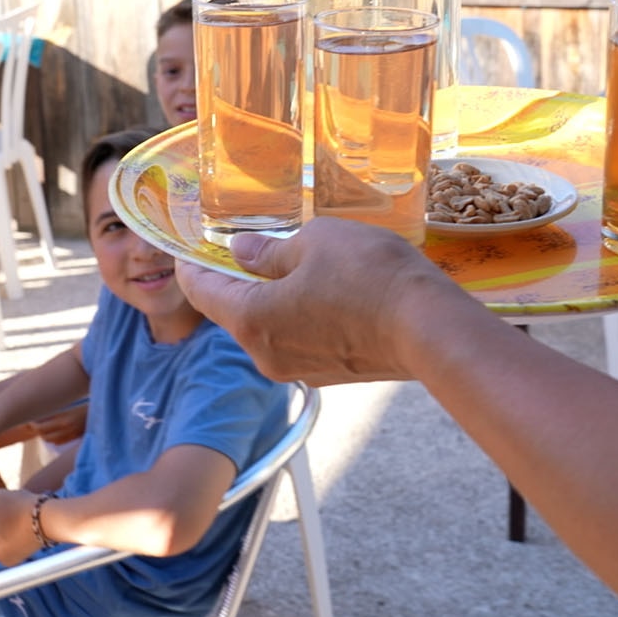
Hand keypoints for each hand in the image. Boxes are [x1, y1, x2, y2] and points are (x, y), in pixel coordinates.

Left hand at [29, 406, 86, 445]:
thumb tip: (39, 417)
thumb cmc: (82, 406)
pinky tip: (54, 432)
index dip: (33, 425)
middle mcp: (65, 429)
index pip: (41, 427)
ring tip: (44, 428)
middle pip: (44, 435)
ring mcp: (70, 435)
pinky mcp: (73, 438)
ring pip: (50, 440)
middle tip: (34, 424)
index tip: (29, 421)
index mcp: (62, 419)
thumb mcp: (67, 407)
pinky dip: (53, 439)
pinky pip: (58, 442)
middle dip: (38, 431)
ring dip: (45, 435)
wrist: (99, 413)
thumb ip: (54, 413)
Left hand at [176, 218, 476, 386]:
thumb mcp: (314, 242)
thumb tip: (242, 251)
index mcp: (251, 320)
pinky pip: (299, 339)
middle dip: (234, 280)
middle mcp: (265, 354)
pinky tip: (323, 291)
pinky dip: (299, 315)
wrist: (431, 329)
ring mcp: (298, 370)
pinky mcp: (330, 374)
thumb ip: (269, 250)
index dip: (191, 266)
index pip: (202, 292)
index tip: (186, 249)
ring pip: (269, 327)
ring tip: (291, 264)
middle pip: (234, 312)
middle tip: (241, 248)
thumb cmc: (369, 276)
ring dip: (271, 297)